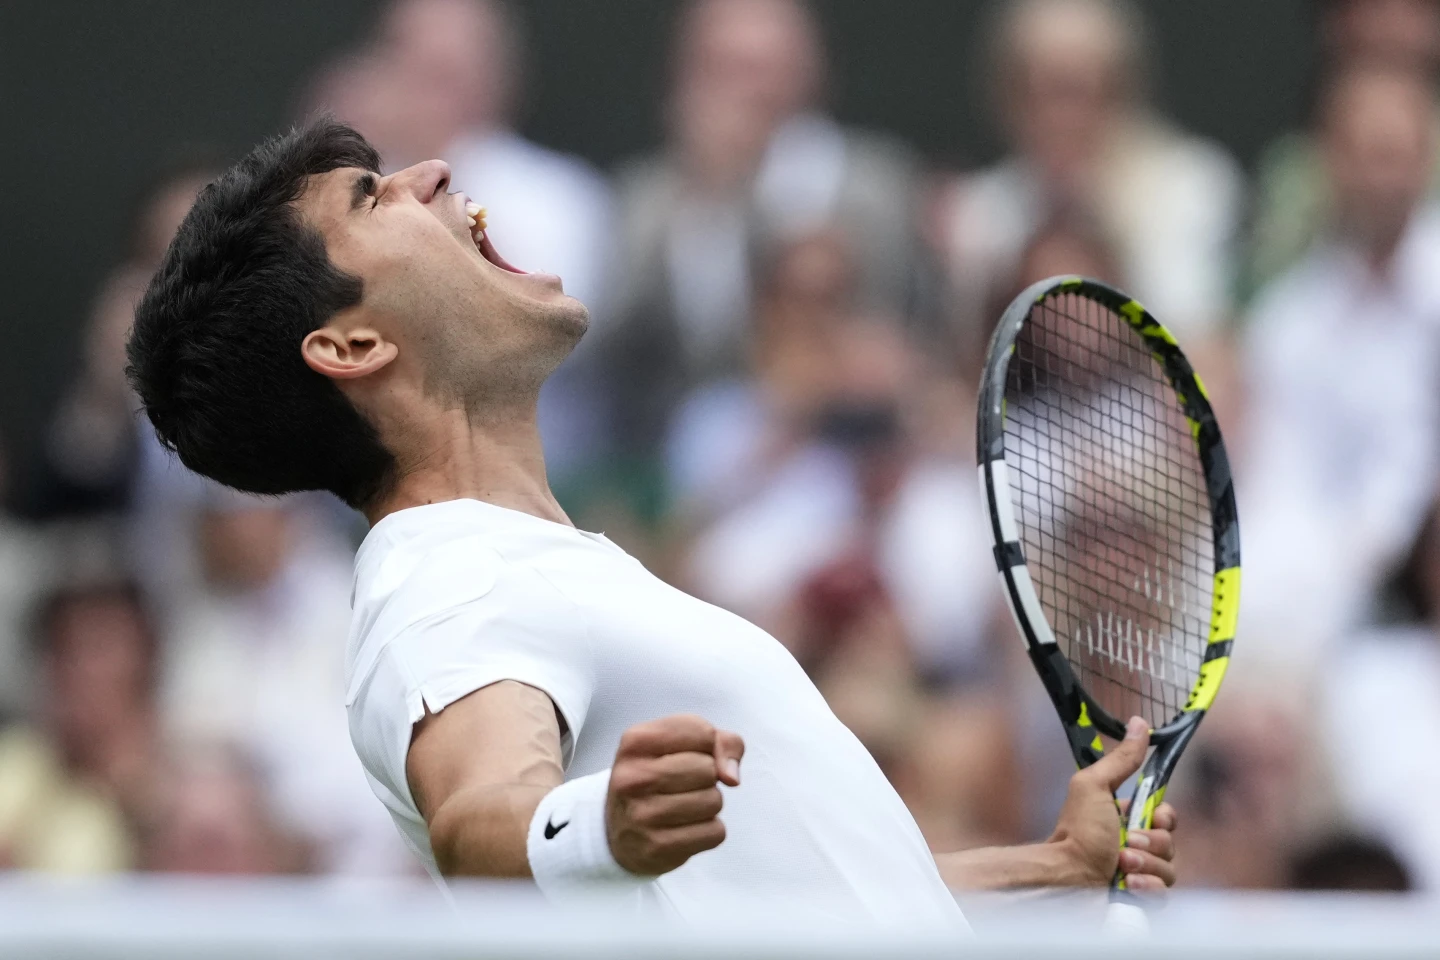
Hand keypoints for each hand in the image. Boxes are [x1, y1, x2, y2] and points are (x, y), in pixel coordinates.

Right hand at [606, 714, 743, 875]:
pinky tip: (685, 829)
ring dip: (709, 805)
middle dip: (708, 778)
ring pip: (714, 801)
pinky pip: (715, 832)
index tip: (687, 756)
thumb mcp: (680, 745)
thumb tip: (731, 777)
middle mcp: (632, 777)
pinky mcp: (657, 847)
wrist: (619, 830)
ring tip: (683, 807)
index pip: (702, 733)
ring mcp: (641, 815)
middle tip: (684, 786)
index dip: (707, 746)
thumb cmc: (658, 778)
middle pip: (709, 769)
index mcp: (635, 741)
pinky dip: (709, 831)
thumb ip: (721, 742)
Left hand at [1047, 716, 1177, 889]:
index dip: (1164, 819)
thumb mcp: (1096, 787)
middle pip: (1171, 843)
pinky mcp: (1140, 901)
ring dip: (1146, 865)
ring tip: (1121, 865)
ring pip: (1170, 870)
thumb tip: (1139, 722)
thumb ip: (1122, 759)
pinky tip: (1127, 885)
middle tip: (1124, 844)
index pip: (1167, 818)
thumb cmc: (1077, 832)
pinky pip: (1163, 896)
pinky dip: (1147, 889)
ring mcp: (1139, 875)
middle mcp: (1136, 847)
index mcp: (1127, 820)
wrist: (1063, 878)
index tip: (1152, 819)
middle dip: (1152, 844)